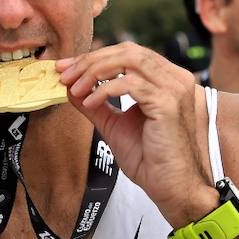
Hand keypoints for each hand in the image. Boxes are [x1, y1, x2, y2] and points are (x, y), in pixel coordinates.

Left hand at [56, 43, 218, 226]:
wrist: (171, 188)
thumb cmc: (151, 161)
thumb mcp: (114, 126)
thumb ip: (96, 105)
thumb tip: (71, 88)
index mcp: (165, 80)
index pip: (128, 54)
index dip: (95, 57)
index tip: (66, 68)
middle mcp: (174, 79)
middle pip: (127, 51)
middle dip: (90, 60)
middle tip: (64, 74)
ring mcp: (174, 89)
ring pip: (129, 60)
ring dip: (94, 71)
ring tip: (74, 87)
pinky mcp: (168, 103)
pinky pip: (130, 84)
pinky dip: (104, 90)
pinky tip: (91, 103)